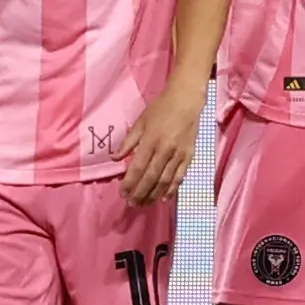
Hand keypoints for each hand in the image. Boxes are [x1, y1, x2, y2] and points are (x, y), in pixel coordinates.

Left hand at [119, 85, 203, 205]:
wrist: (186, 100)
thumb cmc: (161, 109)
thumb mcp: (140, 122)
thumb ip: (128, 142)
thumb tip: (115, 158)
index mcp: (150, 141)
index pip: (137, 168)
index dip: (129, 183)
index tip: (123, 193)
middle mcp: (164, 150)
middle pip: (151, 178)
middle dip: (140, 193)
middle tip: (132, 204)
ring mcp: (178, 154)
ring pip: (165, 180)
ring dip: (154, 194)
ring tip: (145, 204)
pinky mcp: (189, 156)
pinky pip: (180, 176)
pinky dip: (172, 188)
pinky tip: (164, 197)